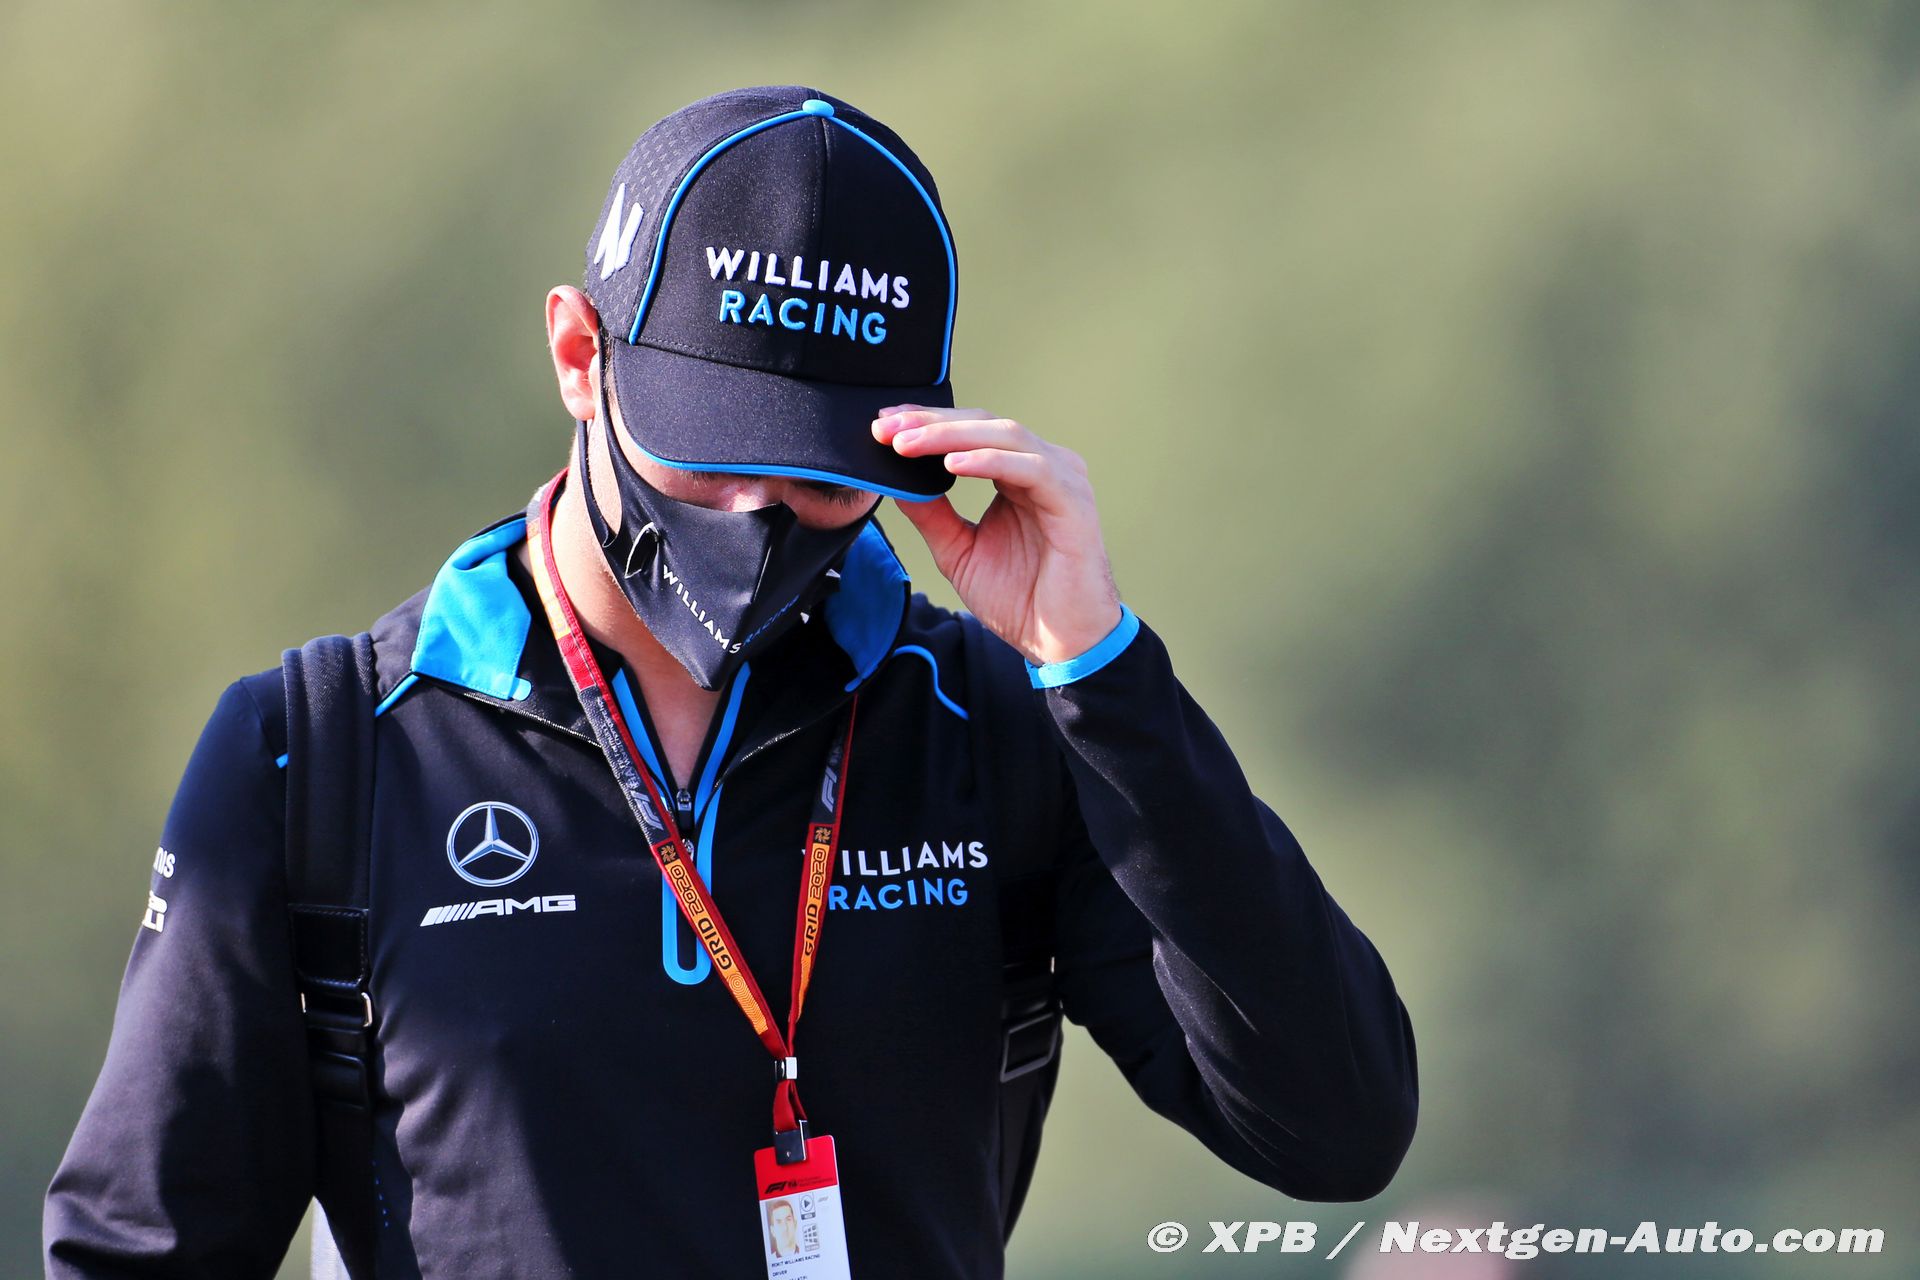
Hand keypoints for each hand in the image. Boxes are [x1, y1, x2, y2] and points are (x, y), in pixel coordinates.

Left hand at [872, 405, 1121, 666]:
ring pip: (1004, 436)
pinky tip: (952, 463)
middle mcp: (1044, 467)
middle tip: (885, 427)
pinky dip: (988, 461)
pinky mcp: (1073, 501)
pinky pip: (1030, 468)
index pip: (971, 432)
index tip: (882, 425)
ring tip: (907, 444)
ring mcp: (1062, 480)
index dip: (927, 423)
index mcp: (1019, 473)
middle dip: (930, 423)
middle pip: (984, 424)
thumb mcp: (959, 551)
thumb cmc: (1021, 600)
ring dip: (951, 436)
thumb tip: (894, 483)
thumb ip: (932, 514)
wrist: (1061, 644)